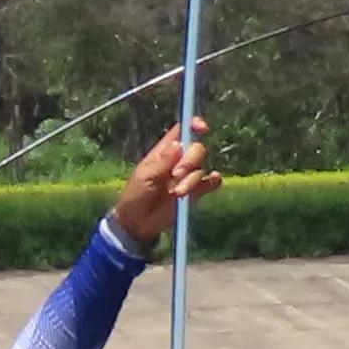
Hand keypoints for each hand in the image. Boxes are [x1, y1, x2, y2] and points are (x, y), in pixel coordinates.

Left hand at [108, 120, 223, 251]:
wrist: (138, 223)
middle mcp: (179, 160)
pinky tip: (207, 185)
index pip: (182, 131)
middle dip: (189, 161)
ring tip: (177, 194)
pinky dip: (213, 181)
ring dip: (192, 180)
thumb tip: (178, 144)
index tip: (202, 128)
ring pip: (202, 168)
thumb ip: (162, 162)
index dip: (193, 125)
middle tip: (176, 175)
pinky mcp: (197, 191)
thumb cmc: (135, 197)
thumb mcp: (144, 178)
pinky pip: (212, 181)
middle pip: (196, 149)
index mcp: (164, 152)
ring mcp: (189, 175)